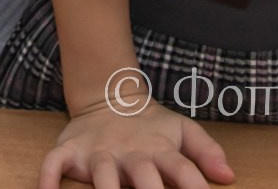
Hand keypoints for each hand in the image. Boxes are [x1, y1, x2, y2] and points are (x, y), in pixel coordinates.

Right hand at [40, 105, 234, 188]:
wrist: (109, 97)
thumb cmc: (151, 126)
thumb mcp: (182, 131)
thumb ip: (206, 151)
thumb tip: (229, 176)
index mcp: (158, 149)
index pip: (181, 167)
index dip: (193, 185)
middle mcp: (129, 152)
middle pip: (142, 175)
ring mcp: (98, 151)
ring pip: (101, 174)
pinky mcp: (70, 150)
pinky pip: (54, 163)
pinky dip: (47, 177)